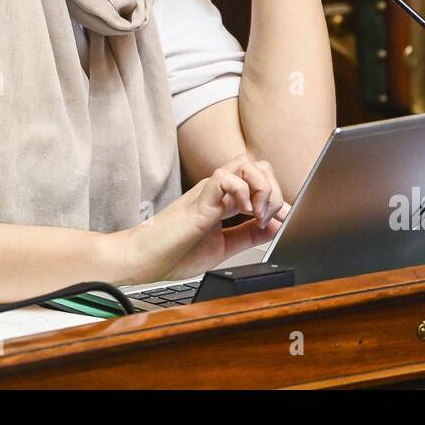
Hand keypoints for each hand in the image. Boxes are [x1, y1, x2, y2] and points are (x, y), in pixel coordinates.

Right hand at [116, 154, 291, 283]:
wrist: (141, 260)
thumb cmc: (172, 254)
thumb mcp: (222, 248)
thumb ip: (247, 236)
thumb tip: (274, 227)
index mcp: (223, 202)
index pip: (259, 183)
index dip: (278, 198)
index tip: (283, 221)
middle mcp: (217, 191)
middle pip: (257, 165)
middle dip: (274, 190)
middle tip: (268, 218)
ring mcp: (208, 192)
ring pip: (245, 163)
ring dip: (262, 186)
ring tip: (258, 212)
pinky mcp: (198, 199)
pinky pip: (224, 177)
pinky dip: (242, 191)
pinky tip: (244, 212)